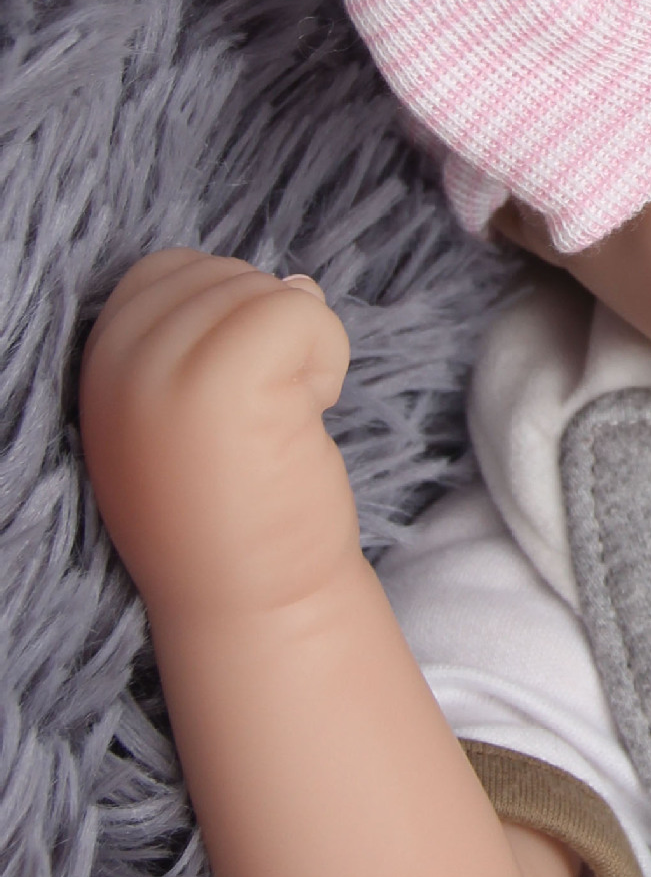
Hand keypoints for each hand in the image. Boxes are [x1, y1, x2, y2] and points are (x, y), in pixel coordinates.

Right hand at [80, 250, 357, 617]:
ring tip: (278, 423)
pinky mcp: (223, 382)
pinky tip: (309, 414)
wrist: (254, 605)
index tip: (235, 391)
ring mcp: (163, 372)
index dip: (223, 314)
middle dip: (266, 327)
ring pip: (265, 289)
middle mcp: (114, 366)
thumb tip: (294, 279)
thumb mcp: (192, 411)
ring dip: (301, 347)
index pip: (166, 271)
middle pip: (218, 272)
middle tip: (263, 415)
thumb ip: (211, 339)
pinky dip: (328, 354)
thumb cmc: (235, 512)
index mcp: (97, 370)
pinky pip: (301, 309)